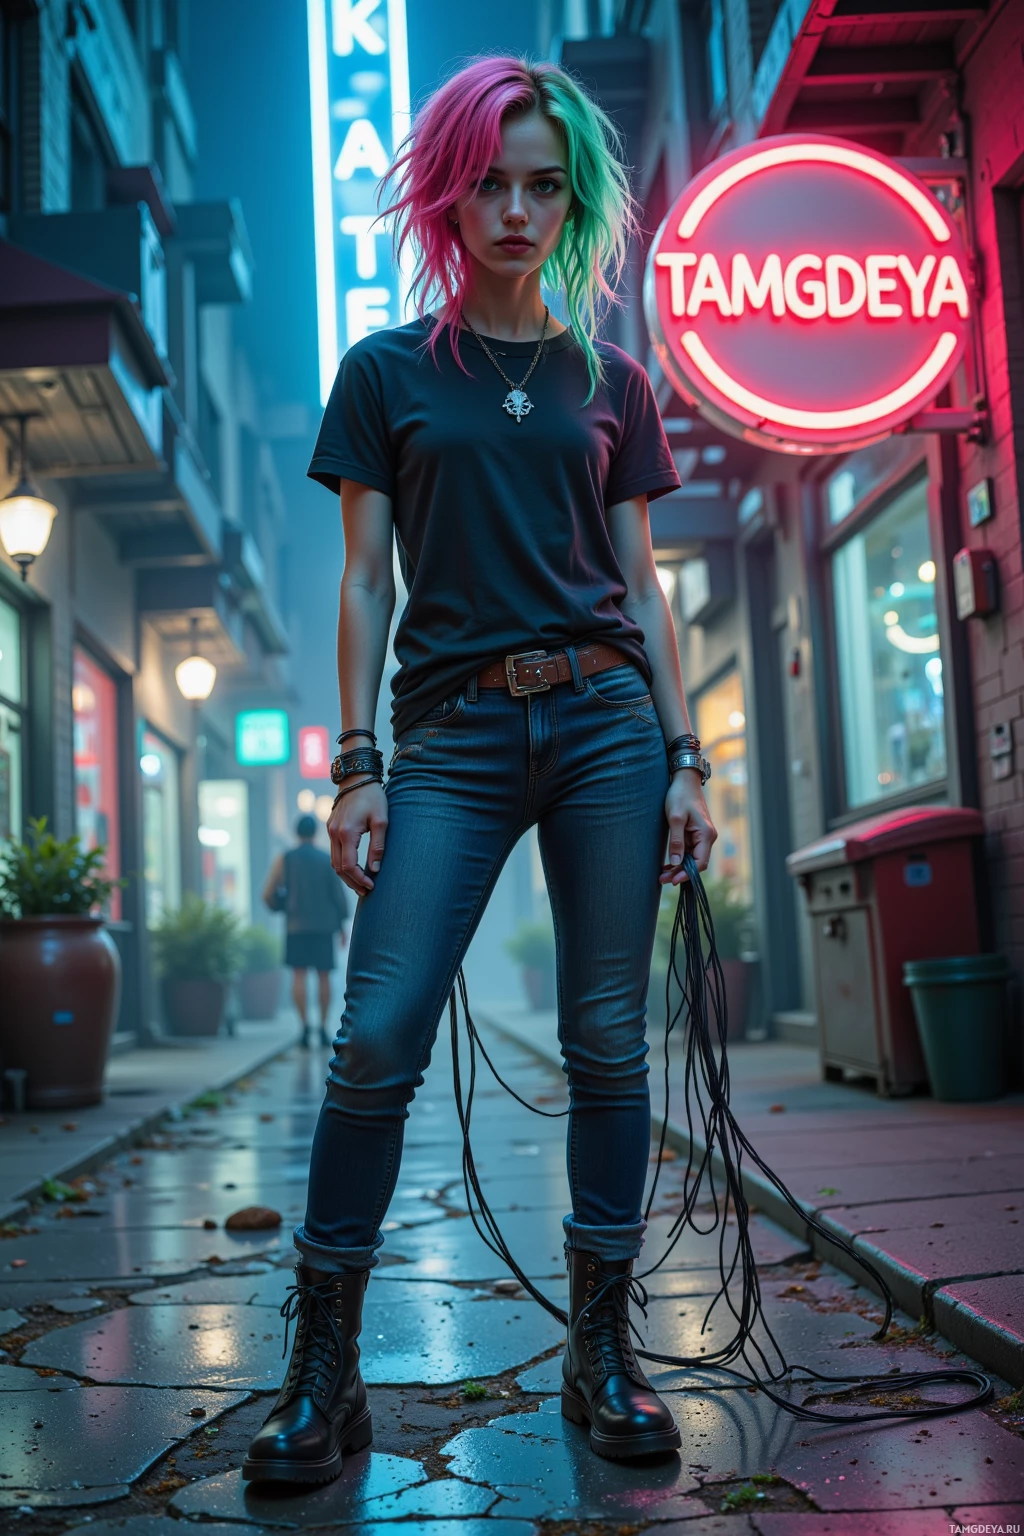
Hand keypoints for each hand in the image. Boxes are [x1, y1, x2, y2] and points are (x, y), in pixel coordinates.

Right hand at [328, 780, 388, 894]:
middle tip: (366, 891)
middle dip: (352, 882)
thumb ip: (378, 846)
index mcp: (346, 833)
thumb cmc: (373, 797)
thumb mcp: (381, 821)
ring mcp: (329, 830)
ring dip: (346, 875)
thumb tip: (375, 869)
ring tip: (360, 883)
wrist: (356, 777)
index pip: (348, 866)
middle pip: (338, 868)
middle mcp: (334, 833)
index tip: (371, 886)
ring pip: (333, 861)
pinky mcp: (330, 827)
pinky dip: (342, 863)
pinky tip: (353, 868)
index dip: (359, 879)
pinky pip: (333, 851)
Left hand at [660, 770, 716, 885]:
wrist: (685, 780)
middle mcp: (707, 837)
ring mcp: (702, 836)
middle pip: (696, 863)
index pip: (700, 862)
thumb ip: (676, 841)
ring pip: (692, 859)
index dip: (687, 874)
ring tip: (662, 876)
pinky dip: (679, 859)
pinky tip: (668, 865)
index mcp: (706, 834)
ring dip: (678, 867)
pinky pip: (689, 851)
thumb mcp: (675, 818)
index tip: (673, 880)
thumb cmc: (680, 796)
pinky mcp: (695, 834)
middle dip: (680, 873)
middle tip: (662, 880)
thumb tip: (676, 862)